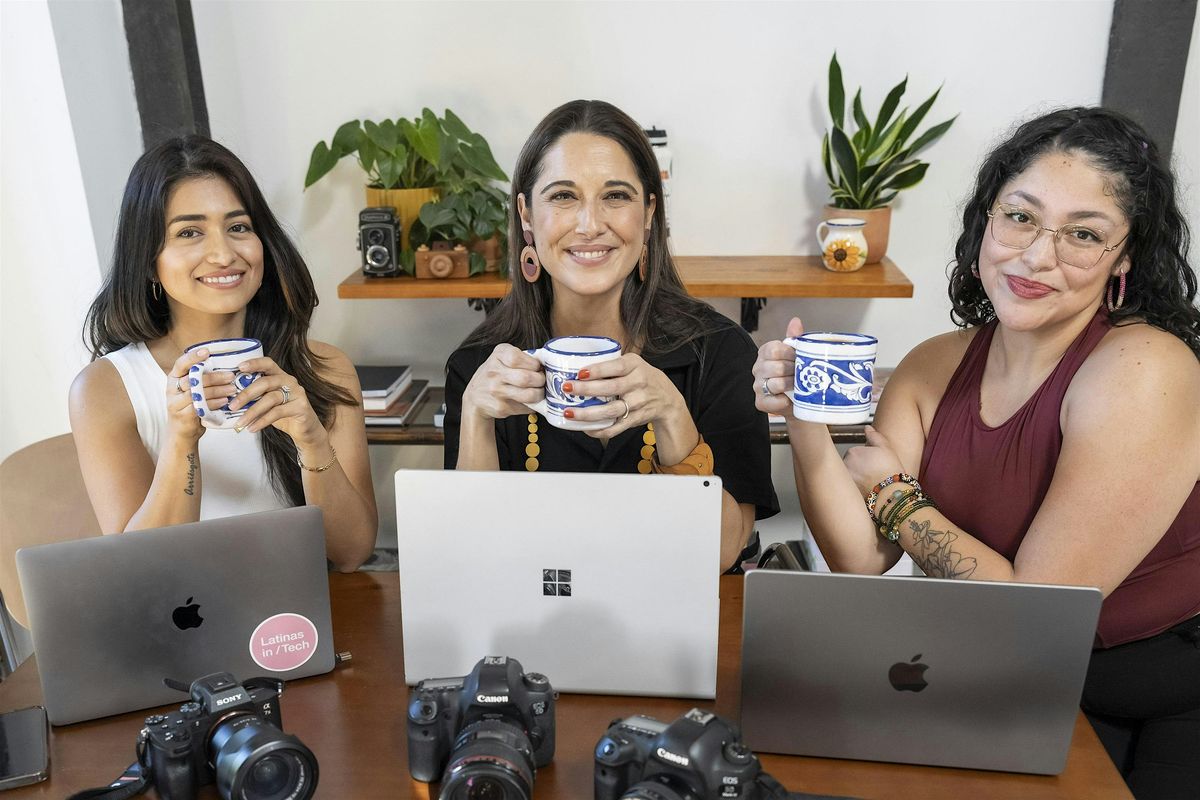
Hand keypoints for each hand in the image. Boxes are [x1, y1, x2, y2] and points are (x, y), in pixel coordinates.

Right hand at [165, 347, 222, 444]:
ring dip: (218, 390)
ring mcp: (175, 403)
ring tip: (232, 389)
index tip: (207, 352)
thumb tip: (226, 366)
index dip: (193, 357)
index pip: (181, 363)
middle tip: (231, 376)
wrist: (181, 432)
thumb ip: (201, 378)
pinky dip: (214, 403)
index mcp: (173, 378)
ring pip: (198, 393)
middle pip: (193, 379)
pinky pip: (200, 406)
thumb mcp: (192, 390)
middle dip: (214, 377)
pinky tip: (225, 401)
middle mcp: (171, 389)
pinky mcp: (182, 415)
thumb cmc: (191, 406)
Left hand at [225, 356, 325, 448]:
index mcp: (279, 376)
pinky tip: (252, 428)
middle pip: (266, 382)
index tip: (239, 367)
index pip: (268, 363)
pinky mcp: (300, 407)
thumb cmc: (283, 413)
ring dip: (252, 411)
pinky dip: (262, 421)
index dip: (254, 363)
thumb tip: (230, 400)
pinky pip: (277, 413)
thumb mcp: (267, 402)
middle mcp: (289, 381)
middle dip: (246, 394)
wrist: (303, 429)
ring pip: (270, 398)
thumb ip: (255, 397)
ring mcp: (296, 393)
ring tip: (240, 422)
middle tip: (232, 405)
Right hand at [462, 344, 545, 420]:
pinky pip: (525, 407)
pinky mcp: (501, 407)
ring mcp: (496, 391)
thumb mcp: (503, 357)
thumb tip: (548, 364)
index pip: (517, 358)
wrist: (476, 395)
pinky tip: (527, 400)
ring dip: (539, 394)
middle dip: (540, 380)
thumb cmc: (496, 374)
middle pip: (526, 378)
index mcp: (498, 355)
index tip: (537, 367)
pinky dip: (531, 405)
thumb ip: (522, 358)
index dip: (533, 364)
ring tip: (539, 391)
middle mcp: (494, 372)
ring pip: (528, 395)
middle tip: (541, 380)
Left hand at [564, 354, 688, 440]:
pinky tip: (585, 428)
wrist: (667, 399)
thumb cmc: (642, 377)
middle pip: (611, 388)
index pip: (616, 367)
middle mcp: (638, 383)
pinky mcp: (636, 419)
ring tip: (569, 412)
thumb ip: (611, 364)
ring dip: (588, 413)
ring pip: (611, 410)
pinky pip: (616, 427)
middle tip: (567, 389)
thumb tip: (576, 365)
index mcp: (635, 365)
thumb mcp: (633, 363)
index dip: (598, 370)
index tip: (579, 373)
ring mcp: (638, 403)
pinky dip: (600, 430)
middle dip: (587, 389)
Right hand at [751, 316, 803, 415]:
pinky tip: (790, 399)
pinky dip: (785, 401)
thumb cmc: (796, 374)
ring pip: (776, 384)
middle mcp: (758, 368)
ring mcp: (758, 386)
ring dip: (792, 385)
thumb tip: (795, 321)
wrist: (799, 400)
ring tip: (799, 386)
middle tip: (803, 374)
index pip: (774, 350)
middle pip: (777, 367)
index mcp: (765, 353)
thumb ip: (794, 338)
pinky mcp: (761, 402)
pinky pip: (774, 401)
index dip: (790, 355)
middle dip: (794, 371)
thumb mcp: (796, 355)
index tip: (799, 359)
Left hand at [843, 425, 905, 498]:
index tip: (875, 462)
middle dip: (859, 466)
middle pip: (850, 463)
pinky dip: (856, 486)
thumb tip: (867, 428)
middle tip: (874, 472)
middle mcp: (845, 465)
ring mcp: (845, 478)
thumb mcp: (885, 447)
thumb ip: (874, 436)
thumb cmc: (890, 471)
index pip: (855, 453)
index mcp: (852, 452)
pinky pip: (849, 486)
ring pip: (849, 474)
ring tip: (871, 481)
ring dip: (856, 476)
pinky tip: (867, 488)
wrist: (892, 493)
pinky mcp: (846, 491)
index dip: (866, 457)